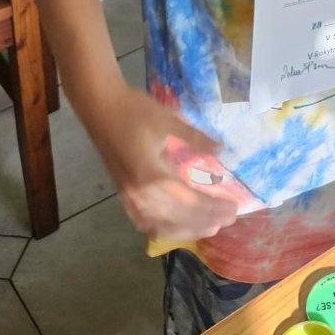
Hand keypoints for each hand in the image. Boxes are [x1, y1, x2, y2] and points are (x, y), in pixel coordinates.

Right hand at [97, 84, 240, 240]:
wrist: (99, 106)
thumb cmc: (134, 110)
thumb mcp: (169, 121)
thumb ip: (195, 139)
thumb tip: (221, 150)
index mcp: (154, 177)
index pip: (191, 203)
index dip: (214, 208)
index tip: (234, 208)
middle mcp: (142, 195)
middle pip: (179, 220)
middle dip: (206, 221)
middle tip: (229, 218)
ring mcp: (130, 198)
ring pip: (162, 226)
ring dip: (188, 229)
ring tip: (209, 225)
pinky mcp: (123, 195)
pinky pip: (146, 222)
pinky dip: (165, 228)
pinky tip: (176, 225)